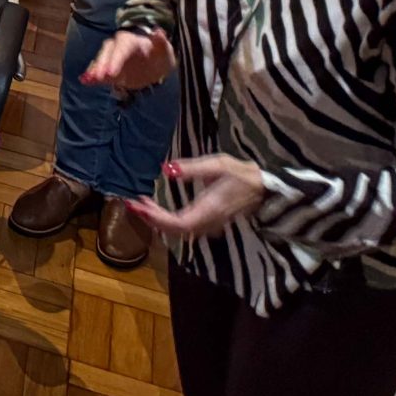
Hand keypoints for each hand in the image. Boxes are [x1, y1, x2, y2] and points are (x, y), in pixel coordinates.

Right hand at [80, 28, 175, 93]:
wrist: (155, 64)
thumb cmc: (159, 55)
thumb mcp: (164, 50)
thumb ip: (160, 41)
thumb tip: (158, 31)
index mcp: (130, 41)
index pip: (121, 49)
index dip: (115, 60)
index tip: (111, 72)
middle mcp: (118, 48)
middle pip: (107, 54)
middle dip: (102, 65)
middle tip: (98, 76)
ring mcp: (113, 59)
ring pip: (101, 62)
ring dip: (95, 70)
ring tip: (88, 79)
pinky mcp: (110, 70)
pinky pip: (100, 71)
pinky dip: (92, 76)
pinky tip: (85, 81)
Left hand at [123, 155, 266, 241]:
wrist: (266, 188)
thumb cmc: (242, 174)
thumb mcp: (218, 164)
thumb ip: (191, 168)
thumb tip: (166, 169)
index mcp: (209, 209)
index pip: (178, 223)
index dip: (156, 218)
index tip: (137, 205)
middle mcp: (208, 222)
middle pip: (174, 230)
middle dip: (150, 219)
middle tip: (129, 203)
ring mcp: (209, 224)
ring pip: (178, 231)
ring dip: (156, 220)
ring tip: (138, 203)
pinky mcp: (209, 222)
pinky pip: (183, 227)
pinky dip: (165, 219)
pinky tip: (155, 206)